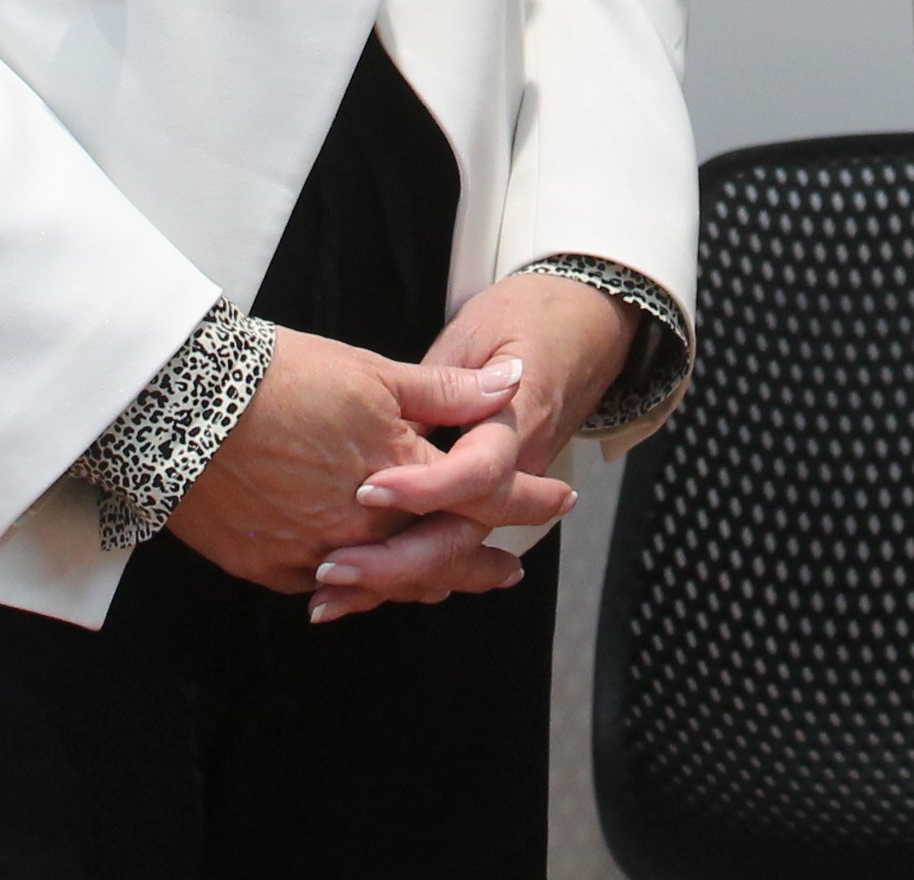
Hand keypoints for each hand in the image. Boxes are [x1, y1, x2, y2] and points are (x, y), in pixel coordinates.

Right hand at [168, 330, 522, 597]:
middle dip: (479, 564)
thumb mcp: (369, 372)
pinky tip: (369, 583)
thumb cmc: (275, 378)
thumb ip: (444, 392)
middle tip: (507, 571)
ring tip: (449, 583)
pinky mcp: (269, 567)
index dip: (527, 500)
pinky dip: (357, 587)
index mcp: (399, 471)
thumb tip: (510, 386)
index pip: (483, 495)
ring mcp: (316, 552)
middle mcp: (365, 524)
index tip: (558, 499)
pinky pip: (330, 589)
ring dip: (424, 581)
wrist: (179, 407)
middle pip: (441, 555)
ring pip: (388, 582)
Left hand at [312, 273, 632, 620]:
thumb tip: (400, 420)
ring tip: (328, 594)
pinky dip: (402, 576)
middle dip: (398, 560)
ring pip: (453, 555)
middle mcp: (516, 469)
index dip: (424, 489)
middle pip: (463, 534)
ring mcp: (505, 492)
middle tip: (334, 565)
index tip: (371, 490)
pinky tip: (353, 593)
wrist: (585, 326)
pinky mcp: (487, 499)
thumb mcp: (481, 330)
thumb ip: (441, 381)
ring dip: (392, 580)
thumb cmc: (528, 319)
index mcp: (517, 423)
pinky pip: (449, 549)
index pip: (477, 473)